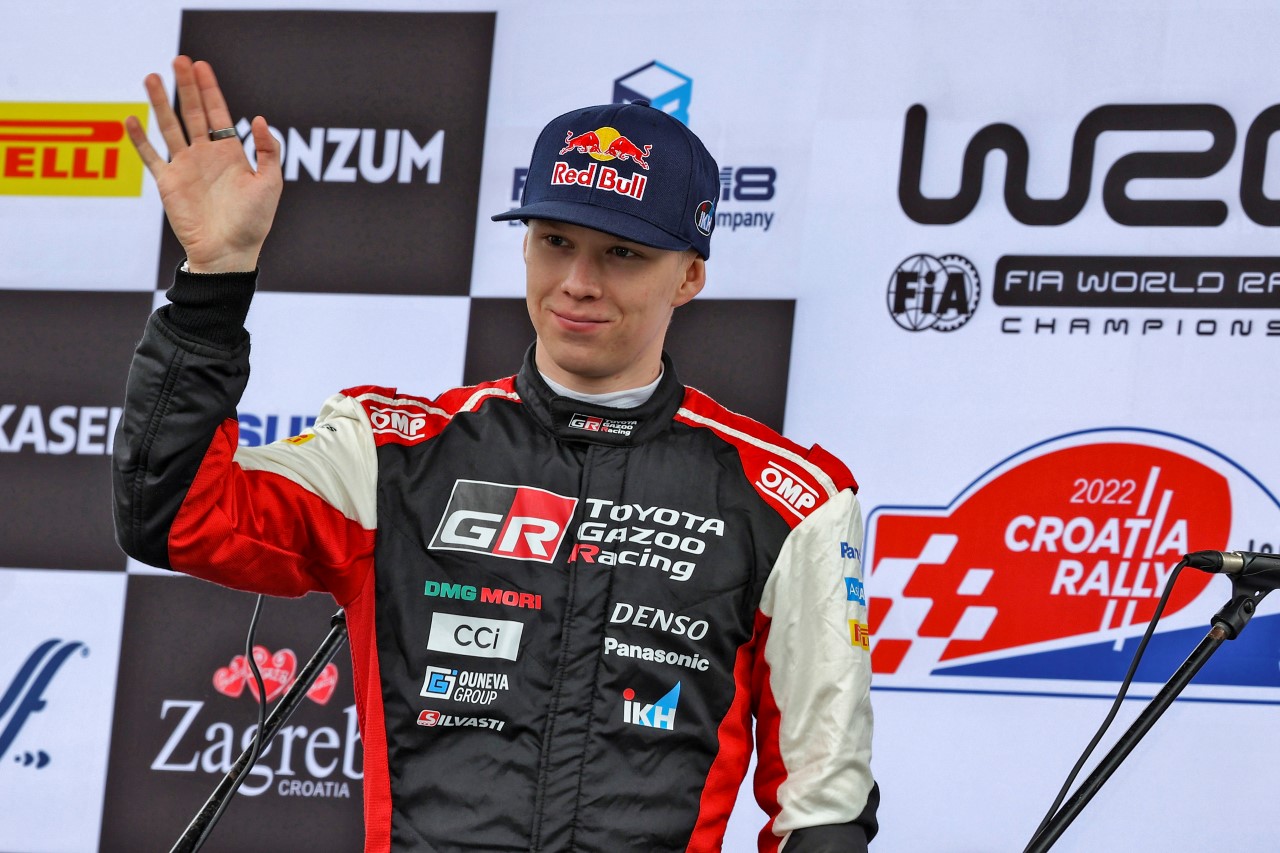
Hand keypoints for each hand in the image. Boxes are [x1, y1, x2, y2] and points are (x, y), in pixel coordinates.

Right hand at [126, 56, 282, 272]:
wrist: (229, 252)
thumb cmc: (254, 222)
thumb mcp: (270, 183)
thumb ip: (268, 151)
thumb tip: (260, 119)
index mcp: (230, 153)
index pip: (218, 113)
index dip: (210, 90)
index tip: (202, 66)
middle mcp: (206, 156)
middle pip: (192, 113)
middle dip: (186, 86)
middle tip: (179, 60)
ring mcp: (185, 167)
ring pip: (169, 127)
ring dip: (159, 103)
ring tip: (151, 77)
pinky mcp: (168, 183)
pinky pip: (150, 157)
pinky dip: (139, 139)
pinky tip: (130, 119)